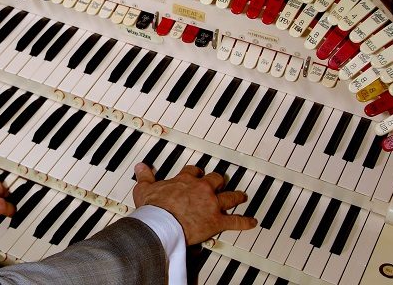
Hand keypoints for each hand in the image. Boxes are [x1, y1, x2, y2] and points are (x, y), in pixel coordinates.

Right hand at [132, 164, 255, 245]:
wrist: (163, 224)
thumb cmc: (154, 208)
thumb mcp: (144, 189)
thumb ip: (144, 177)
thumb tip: (140, 168)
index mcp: (184, 181)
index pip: (193, 171)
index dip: (196, 172)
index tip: (197, 173)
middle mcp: (201, 190)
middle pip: (215, 180)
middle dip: (219, 181)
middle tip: (221, 182)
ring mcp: (211, 205)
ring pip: (229, 197)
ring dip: (237, 197)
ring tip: (241, 196)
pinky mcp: (217, 221)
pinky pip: (236, 221)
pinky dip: (245, 222)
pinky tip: (252, 222)